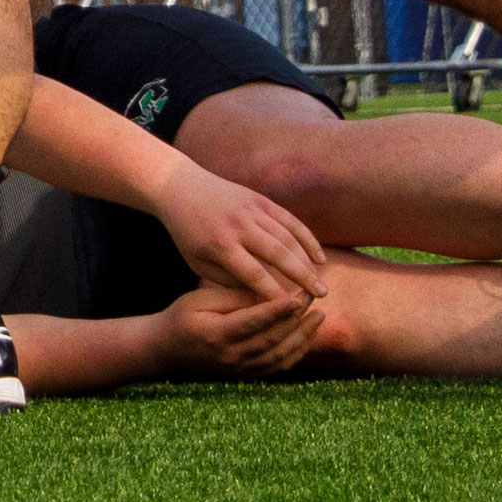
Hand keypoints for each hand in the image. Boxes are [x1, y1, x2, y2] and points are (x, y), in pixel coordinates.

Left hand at [152, 166, 328, 317]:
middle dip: (302, 278)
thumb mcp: (199, 262)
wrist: (180, 188)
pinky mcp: (261, 200)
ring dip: (308, 262)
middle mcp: (238, 225)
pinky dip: (307, 239)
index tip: (292, 313)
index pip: (253, 274)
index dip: (274, 294)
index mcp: (219, 245)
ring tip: (320, 284)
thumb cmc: (189, 234)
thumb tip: (262, 298)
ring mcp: (251, 210)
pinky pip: (290, 221)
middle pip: (278, 254)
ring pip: (288, 238)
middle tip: (321, 297)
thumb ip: (229, 280)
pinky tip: (320, 258)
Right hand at [152, 273, 326, 376]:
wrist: (167, 349)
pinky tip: (307, 336)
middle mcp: (230, 356)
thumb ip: (233, 298)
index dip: (279, 309)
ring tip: (318, 315)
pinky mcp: (246, 374)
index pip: (254, 321)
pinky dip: (296, 352)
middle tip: (311, 296)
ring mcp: (239, 369)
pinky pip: (277, 366)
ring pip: (280, 355)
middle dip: (296, 317)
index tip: (299, 294)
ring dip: (303, 336)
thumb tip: (268, 293)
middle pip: (272, 338)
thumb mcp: (200, 299)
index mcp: (216, 334)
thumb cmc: (183, 316)